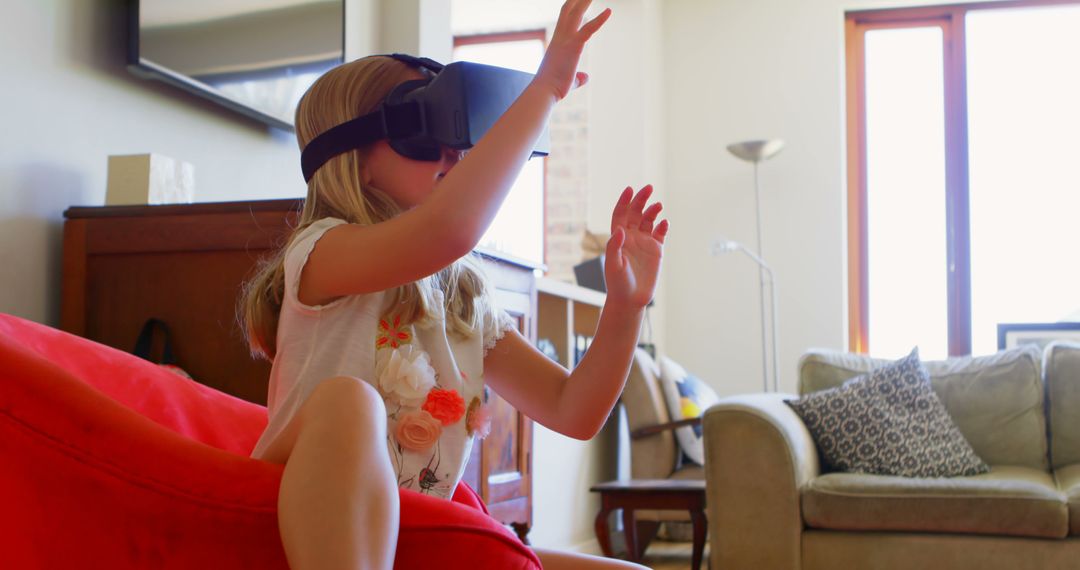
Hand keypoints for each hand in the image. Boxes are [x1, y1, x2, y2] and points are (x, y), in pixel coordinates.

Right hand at [533, 0, 611, 100]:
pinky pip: (589, 28)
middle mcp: (560, 37)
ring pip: (576, 14)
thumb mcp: (568, 80)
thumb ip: (578, 77)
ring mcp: (566, 40)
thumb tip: (585, 77)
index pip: (564, 20)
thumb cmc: (553, 88)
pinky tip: (609, 11)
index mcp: (557, 43)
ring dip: (585, 1)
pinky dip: (600, 19)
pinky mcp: (575, 46)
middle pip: (568, 11)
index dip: (571, 8)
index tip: (576, 0)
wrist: (544, 90)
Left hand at [604, 185, 667, 309]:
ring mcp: (644, 242)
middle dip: (641, 199)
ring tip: (658, 206)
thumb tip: (620, 230)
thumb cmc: (618, 283)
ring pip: (649, 220)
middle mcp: (631, 237)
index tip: (629, 189)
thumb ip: (614, 247)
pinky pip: (661, 233)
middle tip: (648, 188)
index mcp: (618, 237)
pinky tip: (665, 223)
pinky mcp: (656, 250)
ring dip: (653, 210)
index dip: (624, 201)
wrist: (630, 299)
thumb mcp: (613, 265)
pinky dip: (663, 226)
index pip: (620, 214)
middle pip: (636, 212)